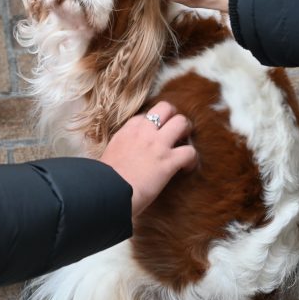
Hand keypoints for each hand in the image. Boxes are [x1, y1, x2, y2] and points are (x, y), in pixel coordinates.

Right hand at [100, 101, 197, 216]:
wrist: (109, 192)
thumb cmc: (105, 179)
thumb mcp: (110, 153)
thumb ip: (122, 146)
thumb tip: (127, 153)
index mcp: (128, 130)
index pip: (146, 114)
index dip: (155, 123)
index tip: (156, 133)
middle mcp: (144, 132)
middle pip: (166, 108)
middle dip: (174, 117)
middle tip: (176, 131)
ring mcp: (158, 144)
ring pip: (182, 122)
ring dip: (186, 132)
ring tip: (184, 144)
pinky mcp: (169, 161)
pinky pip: (190, 152)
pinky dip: (192, 159)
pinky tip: (187, 168)